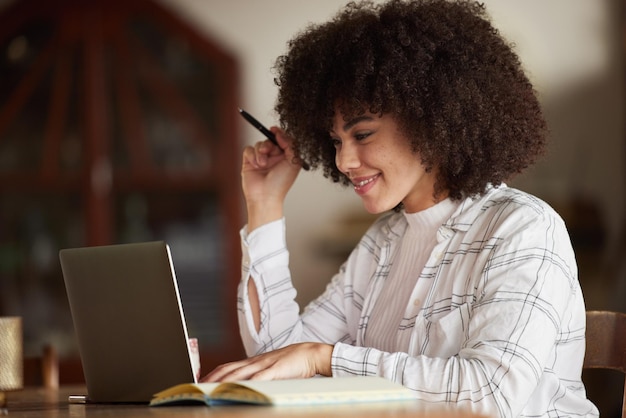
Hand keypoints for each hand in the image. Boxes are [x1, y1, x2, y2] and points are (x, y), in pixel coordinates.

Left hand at [200, 343, 332, 382]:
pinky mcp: (275, 370)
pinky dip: (247, 383)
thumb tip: (243, 386)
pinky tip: (239, 389)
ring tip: (211, 389)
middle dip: (211, 378)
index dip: (212, 374)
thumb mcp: (270, 369)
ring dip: (223, 381)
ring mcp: (264, 365)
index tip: (199, 381)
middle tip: (197, 387)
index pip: (227, 367)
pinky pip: (259, 377)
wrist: (310, 353)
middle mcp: (255, 362)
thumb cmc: (291, 362)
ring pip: (239, 373)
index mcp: (253, 362)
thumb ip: (257, 375)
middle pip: (228, 369)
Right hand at [242, 128, 301, 230]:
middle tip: (269, 151)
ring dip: (261, 152)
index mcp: (285, 156)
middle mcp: (273, 157)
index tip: (275, 130)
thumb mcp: (293, 162)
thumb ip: (291, 145)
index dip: (279, 133)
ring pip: (259, 144)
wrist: (266, 196)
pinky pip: (248, 149)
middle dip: (269, 143)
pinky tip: (256, 165)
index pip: (282, 139)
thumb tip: (280, 133)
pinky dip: (252, 155)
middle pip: (269, 139)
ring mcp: (260, 159)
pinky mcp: (249, 161)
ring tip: (263, 164)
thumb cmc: (281, 183)